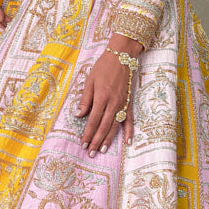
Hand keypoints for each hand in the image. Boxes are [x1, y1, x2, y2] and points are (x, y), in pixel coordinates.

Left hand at [75, 35, 141, 155]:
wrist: (122, 56)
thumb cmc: (103, 67)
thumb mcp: (89, 81)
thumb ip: (85, 99)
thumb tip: (78, 115)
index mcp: (102, 97)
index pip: (93, 121)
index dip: (88, 134)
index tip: (83, 143)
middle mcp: (114, 103)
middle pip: (104, 127)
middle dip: (96, 141)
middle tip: (90, 152)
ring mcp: (123, 103)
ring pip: (115, 126)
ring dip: (109, 139)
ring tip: (103, 150)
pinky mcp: (129, 102)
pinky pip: (129, 119)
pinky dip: (129, 131)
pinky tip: (128, 142)